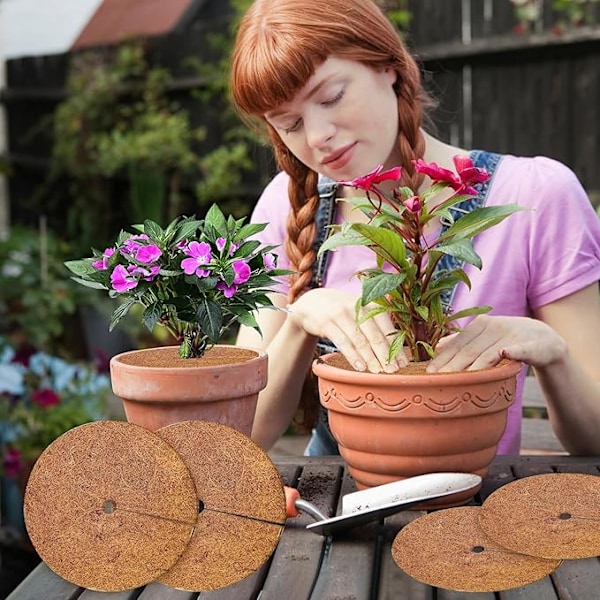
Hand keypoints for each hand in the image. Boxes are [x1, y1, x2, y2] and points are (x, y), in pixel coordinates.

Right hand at [287, 288, 404, 372]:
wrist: (313, 303)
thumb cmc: (344, 311)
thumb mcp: (361, 309)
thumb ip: (378, 322)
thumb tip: (399, 346)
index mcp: (370, 303)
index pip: (387, 326)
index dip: (396, 345)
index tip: (403, 362)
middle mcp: (357, 307)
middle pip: (375, 334)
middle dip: (385, 354)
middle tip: (393, 370)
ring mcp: (341, 314)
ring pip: (359, 340)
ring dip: (370, 357)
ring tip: (378, 371)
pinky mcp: (327, 323)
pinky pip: (343, 342)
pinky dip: (353, 356)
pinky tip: (360, 367)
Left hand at [427, 315, 567, 372]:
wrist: (545, 338)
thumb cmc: (507, 340)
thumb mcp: (484, 337)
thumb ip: (463, 341)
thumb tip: (436, 346)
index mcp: (480, 324)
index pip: (458, 343)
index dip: (443, 357)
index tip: (429, 372)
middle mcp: (495, 326)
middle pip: (470, 350)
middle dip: (453, 366)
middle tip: (438, 380)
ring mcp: (514, 335)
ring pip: (490, 354)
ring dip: (475, 367)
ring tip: (460, 380)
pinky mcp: (532, 345)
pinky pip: (521, 349)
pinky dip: (513, 351)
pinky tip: (504, 353)